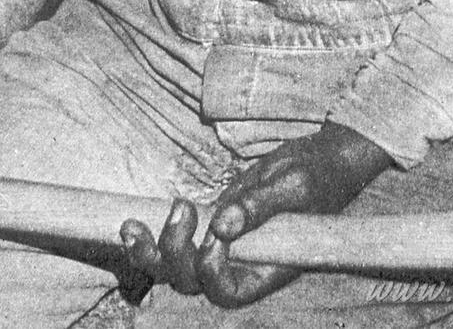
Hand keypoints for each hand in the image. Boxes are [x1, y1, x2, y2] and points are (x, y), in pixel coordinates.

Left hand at [120, 122, 392, 307]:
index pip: (226, 292)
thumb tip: (223, 225)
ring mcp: (222, 247)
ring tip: (129, 226)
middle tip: (181, 207)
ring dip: (149, 253)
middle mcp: (240, 266)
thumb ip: (260, 206)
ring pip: (174, 270)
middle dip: (173, 254)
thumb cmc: (317, 176)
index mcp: (266, 270)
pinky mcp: (211, 224)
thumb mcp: (294, 185)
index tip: (217, 230)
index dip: (211, 270)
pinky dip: (151, 237)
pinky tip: (131, 223)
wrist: (322, 160)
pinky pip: (175, 243)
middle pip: (192, 284)